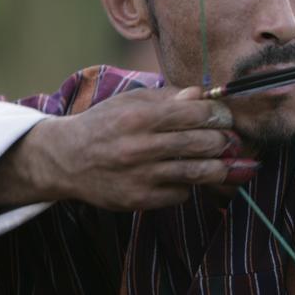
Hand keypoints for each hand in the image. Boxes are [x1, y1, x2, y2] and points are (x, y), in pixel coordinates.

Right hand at [8, 86, 255, 210]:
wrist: (65, 160)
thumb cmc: (104, 124)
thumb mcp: (130, 101)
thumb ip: (169, 97)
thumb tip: (203, 95)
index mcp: (139, 117)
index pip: (195, 113)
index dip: (218, 114)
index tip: (224, 117)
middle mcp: (140, 147)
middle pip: (201, 143)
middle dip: (223, 140)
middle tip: (229, 139)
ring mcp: (140, 176)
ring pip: (197, 173)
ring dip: (218, 167)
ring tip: (223, 162)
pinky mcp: (138, 200)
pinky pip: (180, 194)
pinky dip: (188, 186)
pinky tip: (184, 177)